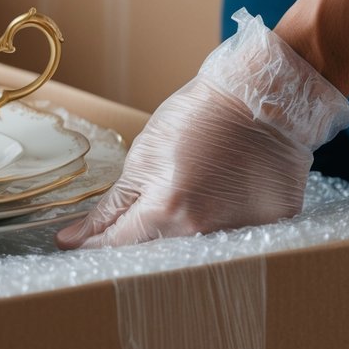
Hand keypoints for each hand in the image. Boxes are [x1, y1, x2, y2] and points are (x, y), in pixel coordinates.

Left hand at [56, 10, 348, 248]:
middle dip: (138, 241)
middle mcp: (205, 229)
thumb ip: (112, 207)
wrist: (259, 94)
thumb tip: (74, 239)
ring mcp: (245, 229)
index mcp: (167, 210)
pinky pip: (240, 234)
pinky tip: (226, 193)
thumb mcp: (143, 157)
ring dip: (184, 232)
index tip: (76, 243)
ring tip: (191, 195)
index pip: (118, 244)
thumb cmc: (197, 117)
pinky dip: (226, 220)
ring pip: (199, 250)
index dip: (93, 244)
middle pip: (158, 254)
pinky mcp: (273, 222)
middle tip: (136, 219)